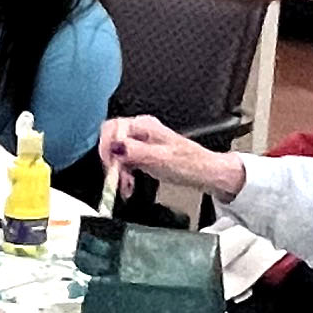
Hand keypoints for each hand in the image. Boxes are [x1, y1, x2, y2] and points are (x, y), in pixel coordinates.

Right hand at [100, 115, 246, 202]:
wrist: (205, 173)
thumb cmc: (190, 164)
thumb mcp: (160, 159)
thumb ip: (135, 152)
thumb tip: (116, 147)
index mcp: (144, 125)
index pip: (112, 129)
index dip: (106, 147)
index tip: (109, 166)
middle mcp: (141, 131)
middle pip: (112, 142)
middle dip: (112, 163)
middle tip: (117, 180)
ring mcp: (141, 143)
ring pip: (117, 154)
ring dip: (117, 172)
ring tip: (125, 187)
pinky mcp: (142, 154)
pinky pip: (124, 162)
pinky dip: (123, 175)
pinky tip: (129, 185)